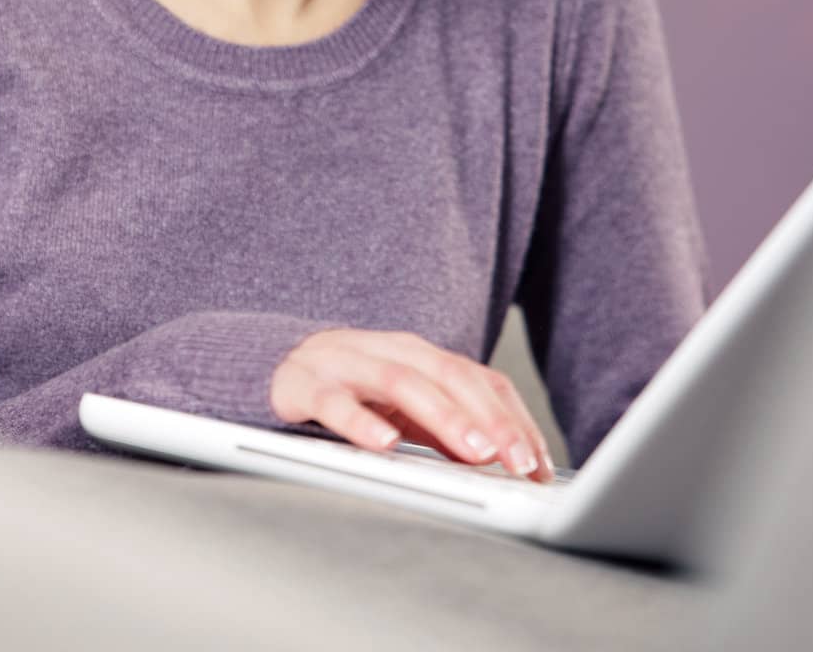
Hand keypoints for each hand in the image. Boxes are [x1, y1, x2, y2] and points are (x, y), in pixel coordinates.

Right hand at [269, 328, 556, 481]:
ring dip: (443, 416)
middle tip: (514, 460)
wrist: (276, 365)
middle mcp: (387, 349)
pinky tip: (385, 444)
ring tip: (473, 451)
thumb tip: (505, 461)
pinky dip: (361, 422)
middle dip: (487, 419)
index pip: (476, 378)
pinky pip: (334, 401)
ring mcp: (346, 361)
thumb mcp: (406, 408)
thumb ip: (448, 427)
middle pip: (447, 375)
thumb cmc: (353, 390)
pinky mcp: (304, 383)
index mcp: (419, 354)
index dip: (510, 418)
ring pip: (401, 381)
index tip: (536, 462)